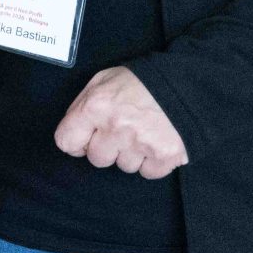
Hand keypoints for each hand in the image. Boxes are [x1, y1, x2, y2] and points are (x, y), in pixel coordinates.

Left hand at [54, 66, 188, 178]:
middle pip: (97, 159)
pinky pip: (148, 172)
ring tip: (143, 133)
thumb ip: (84, 105)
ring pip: (124, 166)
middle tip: (122, 131)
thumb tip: (75, 130)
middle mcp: (115, 128)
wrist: (186, 82)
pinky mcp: (165, 156)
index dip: (76, 142)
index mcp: (95, 107)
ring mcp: (141, 144)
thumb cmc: (141, 81)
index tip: (86, 139)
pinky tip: (157, 142)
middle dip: (106, 148)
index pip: (66, 141)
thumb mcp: (104, 80)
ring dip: (131, 154)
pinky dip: (152, 162)